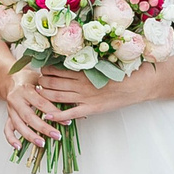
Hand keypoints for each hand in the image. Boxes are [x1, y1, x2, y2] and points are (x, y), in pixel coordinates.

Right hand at [0, 68, 64, 152]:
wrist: (12, 79)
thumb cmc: (30, 81)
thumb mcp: (42, 82)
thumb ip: (54, 93)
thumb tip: (73, 107)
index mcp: (26, 90)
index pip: (42, 103)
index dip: (54, 113)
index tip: (66, 121)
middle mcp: (16, 100)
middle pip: (29, 116)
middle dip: (43, 128)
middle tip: (56, 135)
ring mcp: (11, 109)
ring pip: (18, 125)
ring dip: (30, 136)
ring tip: (42, 143)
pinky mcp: (8, 116)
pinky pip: (7, 129)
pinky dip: (11, 139)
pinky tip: (19, 147)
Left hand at [32, 65, 154, 122]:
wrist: (136, 86)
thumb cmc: (121, 73)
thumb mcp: (103, 63)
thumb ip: (87, 63)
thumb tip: (74, 57)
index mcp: (83, 71)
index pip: (57, 69)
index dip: (46, 70)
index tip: (41, 69)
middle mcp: (81, 84)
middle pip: (53, 82)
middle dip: (42, 82)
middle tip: (37, 82)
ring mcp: (84, 97)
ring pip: (57, 96)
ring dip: (45, 95)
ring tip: (38, 94)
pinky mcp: (90, 109)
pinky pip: (70, 113)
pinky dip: (57, 115)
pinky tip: (47, 115)